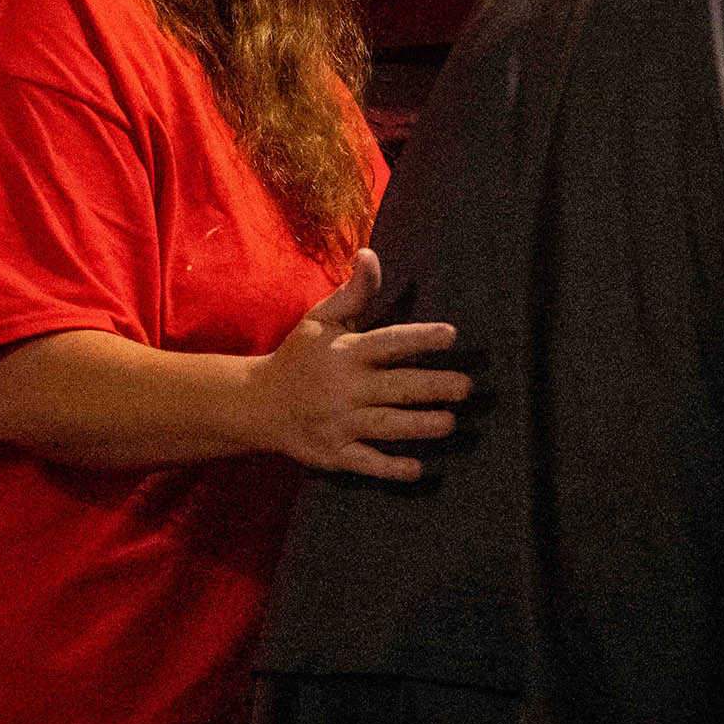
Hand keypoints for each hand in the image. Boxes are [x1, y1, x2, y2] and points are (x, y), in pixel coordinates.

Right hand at [248, 250, 469, 480]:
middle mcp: (345, 388)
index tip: (451, 336)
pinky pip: (366, 463)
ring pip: (387, 425)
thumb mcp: (320, 320)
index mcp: (345, 353)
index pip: (388, 343)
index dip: (421, 338)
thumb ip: (352, 292)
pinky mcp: (334, 453)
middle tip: (466, 387)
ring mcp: (339, 423)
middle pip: (396, 387)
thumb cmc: (299, 357)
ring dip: (420, 425)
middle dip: (433, 387)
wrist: (258, 404)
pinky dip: (390, 469)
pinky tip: (417, 469)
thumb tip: (371, 254)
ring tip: (450, 423)